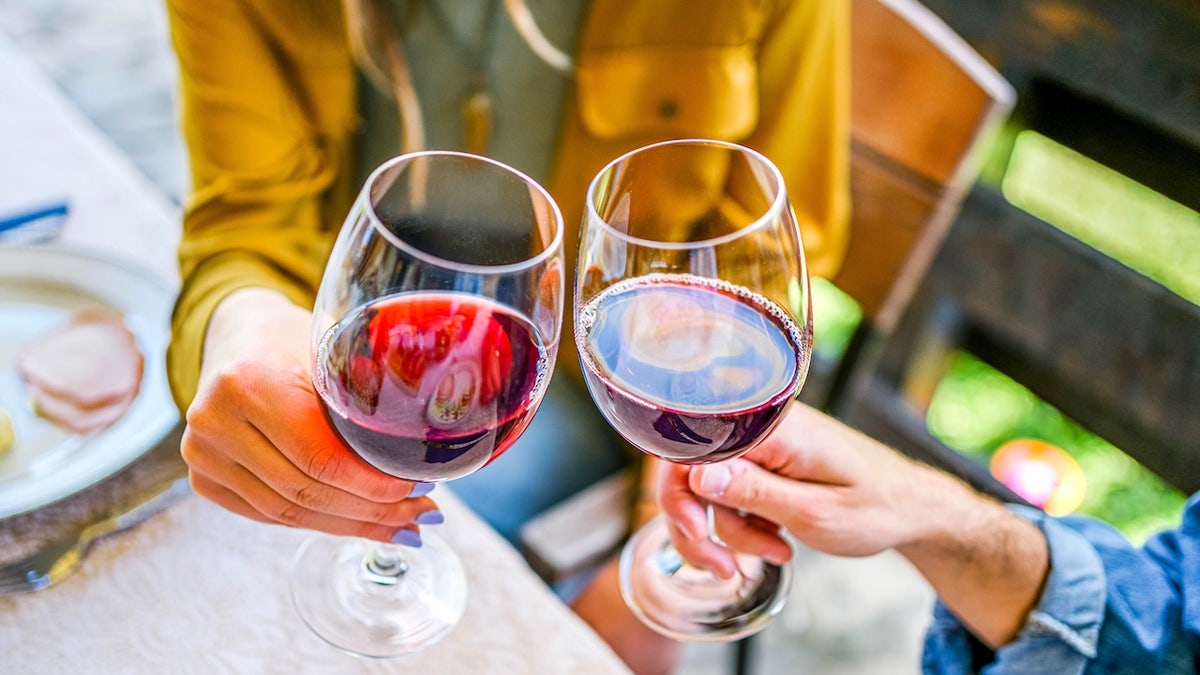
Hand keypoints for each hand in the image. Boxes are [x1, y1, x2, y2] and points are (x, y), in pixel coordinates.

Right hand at [181, 287, 437, 542]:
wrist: (238, 337)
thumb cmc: (295, 341)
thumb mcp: (334, 349)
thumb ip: (368, 395)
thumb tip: (433, 448)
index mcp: (249, 381)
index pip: (320, 456)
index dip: (374, 483)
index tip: (421, 486)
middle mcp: (214, 421)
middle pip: (306, 491)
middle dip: (372, 510)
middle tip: (420, 514)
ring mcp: (203, 454)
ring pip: (289, 512)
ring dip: (352, 524)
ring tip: (402, 526)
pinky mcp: (204, 478)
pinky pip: (270, 515)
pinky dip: (320, 523)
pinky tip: (361, 524)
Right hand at [659, 403, 948, 575]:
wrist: (912, 506)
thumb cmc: (876, 507)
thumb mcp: (814, 511)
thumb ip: (753, 491)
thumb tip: (696, 474)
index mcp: (771, 429)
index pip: (690, 448)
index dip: (681, 496)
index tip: (700, 535)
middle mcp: (759, 426)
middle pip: (690, 471)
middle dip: (700, 525)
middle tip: (723, 567)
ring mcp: (762, 442)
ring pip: (709, 487)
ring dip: (731, 531)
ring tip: (774, 552)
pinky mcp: (767, 457)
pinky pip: (732, 489)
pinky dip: (744, 522)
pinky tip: (775, 539)